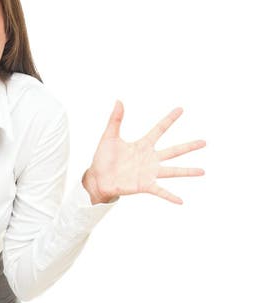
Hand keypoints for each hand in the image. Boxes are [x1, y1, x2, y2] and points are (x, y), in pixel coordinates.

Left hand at [85, 102, 205, 204]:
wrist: (97, 179)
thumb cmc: (102, 158)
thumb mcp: (109, 137)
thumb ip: (115, 120)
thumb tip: (118, 100)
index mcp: (143, 145)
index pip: (159, 129)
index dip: (169, 119)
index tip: (181, 109)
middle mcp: (150, 158)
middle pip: (174, 150)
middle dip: (189, 146)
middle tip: (204, 142)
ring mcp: (149, 173)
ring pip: (173, 171)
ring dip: (187, 172)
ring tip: (202, 171)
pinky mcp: (145, 186)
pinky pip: (160, 191)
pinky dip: (170, 196)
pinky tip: (181, 201)